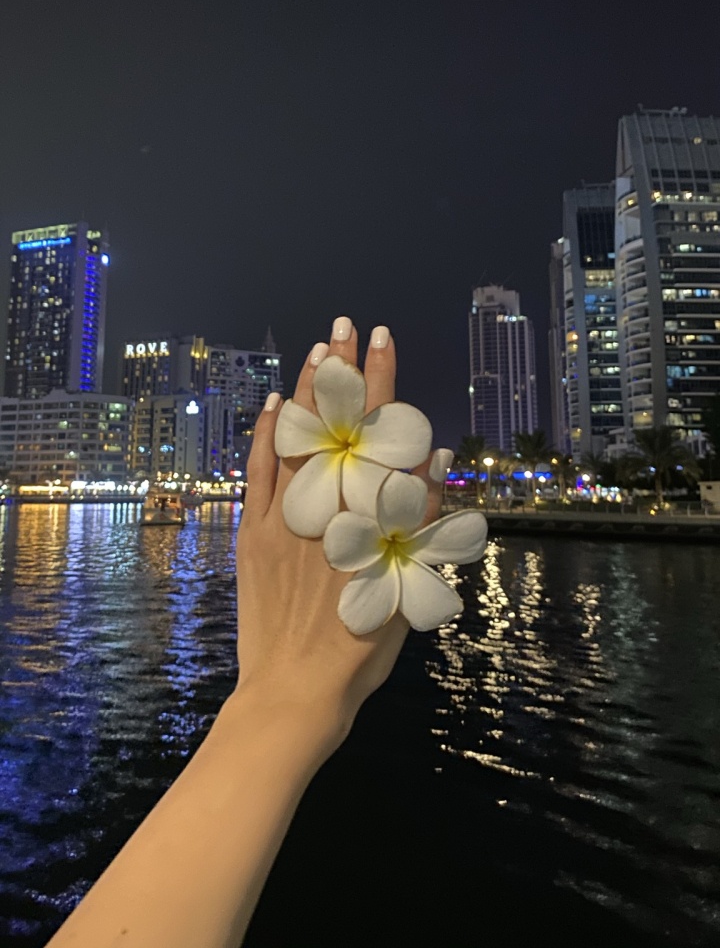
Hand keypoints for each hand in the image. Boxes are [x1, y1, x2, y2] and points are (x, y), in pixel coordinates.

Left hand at [232, 318, 442, 756]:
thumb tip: (432, 455)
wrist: (298, 690)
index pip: (376, 428)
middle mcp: (326, 503)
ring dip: (303, 391)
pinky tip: (270, 404)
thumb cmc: (363, 645)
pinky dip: (264, 434)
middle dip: (340, 370)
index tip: (381, 337)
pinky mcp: (254, 533)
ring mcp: (285, 515)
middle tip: (344, 327)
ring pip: (294, 437)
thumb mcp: (409, 583)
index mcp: (367, 510)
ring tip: (316, 351)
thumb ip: (421, 516)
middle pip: (333, 421)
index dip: (380, 379)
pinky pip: (257, 471)